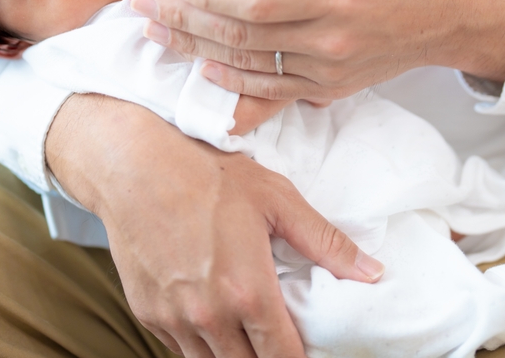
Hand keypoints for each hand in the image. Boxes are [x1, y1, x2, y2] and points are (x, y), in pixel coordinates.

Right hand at [46, 93, 383, 356]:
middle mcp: (209, 316)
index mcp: (248, 291)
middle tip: (277, 335)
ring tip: (247, 331)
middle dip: (267, 357)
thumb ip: (325, 242)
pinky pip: (180, 349)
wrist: (133, 166)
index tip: (305, 347)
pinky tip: (212, 318)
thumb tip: (371, 272)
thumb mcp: (276, 199)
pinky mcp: (147, 314)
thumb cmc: (206, 175)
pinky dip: (200, 344)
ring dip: (233, 355)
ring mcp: (174, 319)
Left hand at [130, 0, 504, 100]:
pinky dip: (234, 83)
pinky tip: (204, 68)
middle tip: (142, 4)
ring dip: (196, 51)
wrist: (447, 14)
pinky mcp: (331, 87)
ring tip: (157, 32)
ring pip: (249, 67)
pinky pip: (273, 91)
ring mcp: (330, 69)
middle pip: (241, 37)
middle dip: (183, 20)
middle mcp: (330, 38)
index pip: (255, 1)